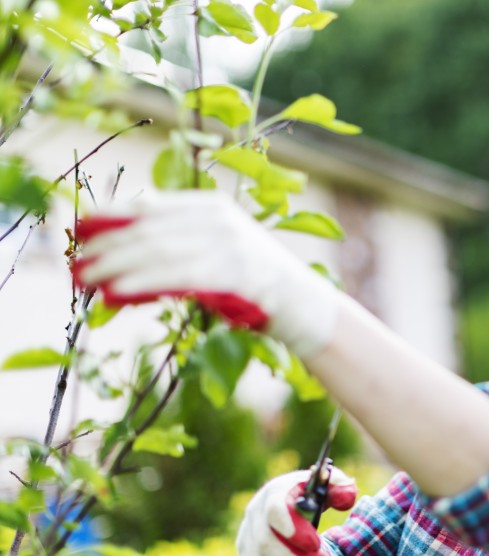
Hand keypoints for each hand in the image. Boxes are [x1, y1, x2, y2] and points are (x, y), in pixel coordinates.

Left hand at [73, 191, 338, 356]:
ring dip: (116, 267)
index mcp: (211, 207)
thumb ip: (180, 237)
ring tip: (86, 281)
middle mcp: (218, 220)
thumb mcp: (218, 246)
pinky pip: (176, 278)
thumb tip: (128, 238)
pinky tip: (116, 293)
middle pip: (148, 230)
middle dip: (106, 247)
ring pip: (157, 253)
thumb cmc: (253, 280)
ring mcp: (227, 246)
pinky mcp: (232, 274)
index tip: (78, 229)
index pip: (150, 206)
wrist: (302, 304)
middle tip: (75, 264)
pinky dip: (142, 285)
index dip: (110, 217)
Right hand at [236, 469, 358, 555]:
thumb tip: (346, 497)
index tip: (316, 544)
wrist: (291, 511)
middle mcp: (254, 516)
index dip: (293, 529)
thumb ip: (341, 488)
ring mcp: (246, 540)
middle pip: (265, 543)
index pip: (275, 510)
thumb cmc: (312, 499)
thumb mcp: (328, 486)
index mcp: (274, 493)